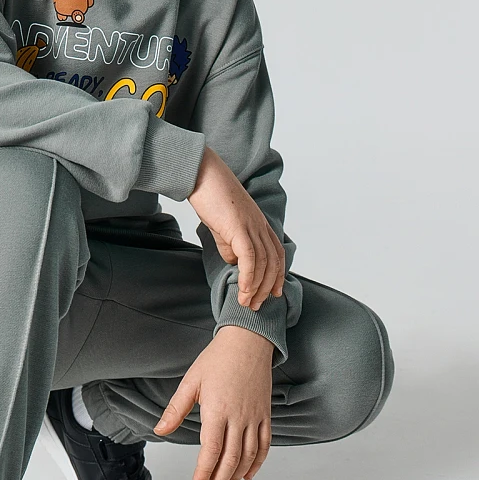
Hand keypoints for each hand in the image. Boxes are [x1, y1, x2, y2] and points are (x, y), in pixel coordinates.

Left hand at [153, 325, 272, 479]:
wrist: (248, 341)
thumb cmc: (218, 359)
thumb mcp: (191, 382)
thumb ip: (175, 410)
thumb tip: (159, 430)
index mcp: (218, 409)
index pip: (211, 450)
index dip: (204, 472)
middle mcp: (239, 417)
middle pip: (231, 459)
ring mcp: (255, 417)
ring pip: (248, 456)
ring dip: (235, 477)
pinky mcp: (265, 414)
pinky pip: (264, 445)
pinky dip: (257, 463)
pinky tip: (247, 475)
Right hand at [189, 146, 284, 311]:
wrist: (200, 173)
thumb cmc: (209, 195)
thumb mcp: (222, 225)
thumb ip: (230, 244)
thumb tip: (235, 262)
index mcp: (259, 223)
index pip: (276, 254)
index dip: (277, 275)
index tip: (272, 294)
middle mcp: (260, 225)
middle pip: (273, 263)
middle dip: (266, 288)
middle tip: (256, 306)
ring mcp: (252, 226)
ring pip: (263, 263)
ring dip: (256, 288)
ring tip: (246, 303)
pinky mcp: (239, 227)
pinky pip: (250, 257)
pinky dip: (249, 277)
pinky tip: (243, 290)